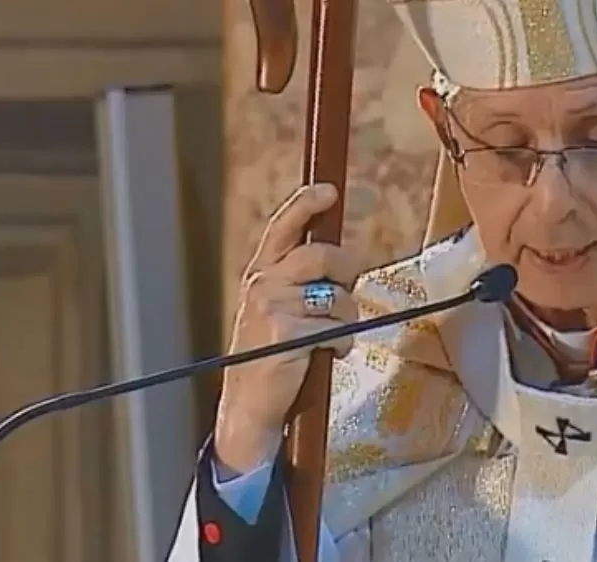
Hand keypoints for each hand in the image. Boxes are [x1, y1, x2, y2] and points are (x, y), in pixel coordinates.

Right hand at [213, 183, 357, 475]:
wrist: (249, 405)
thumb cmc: (271, 354)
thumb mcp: (275, 307)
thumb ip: (298, 279)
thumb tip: (341, 258)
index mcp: (261, 272)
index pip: (283, 227)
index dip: (306, 204)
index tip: (328, 191)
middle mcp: (263, 283)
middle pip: (324, 256)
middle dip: (347, 273)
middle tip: (346, 296)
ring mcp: (273, 307)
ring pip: (338, 298)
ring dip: (346, 320)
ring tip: (331, 338)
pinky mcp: (287, 333)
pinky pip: (337, 328)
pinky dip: (343, 343)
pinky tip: (329, 354)